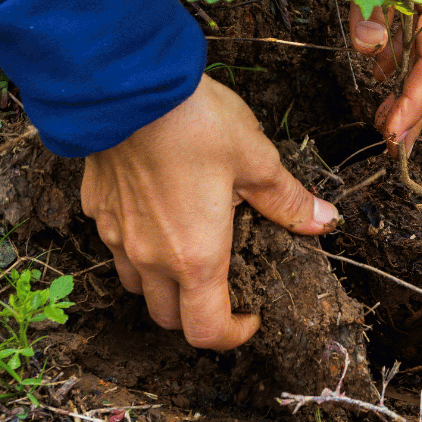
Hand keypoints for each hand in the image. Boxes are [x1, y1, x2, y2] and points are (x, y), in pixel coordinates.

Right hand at [80, 75, 338, 348]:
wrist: (127, 85)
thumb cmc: (194, 122)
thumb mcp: (256, 158)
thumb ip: (287, 199)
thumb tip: (324, 221)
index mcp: (196, 257)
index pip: (206, 331)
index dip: (232, 336)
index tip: (251, 316)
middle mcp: (150, 257)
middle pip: (168, 316)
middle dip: (198, 314)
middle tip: (225, 284)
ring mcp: (117, 234)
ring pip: (137, 284)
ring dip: (163, 283)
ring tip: (190, 248)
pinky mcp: (96, 207)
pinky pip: (116, 244)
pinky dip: (137, 244)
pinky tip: (157, 210)